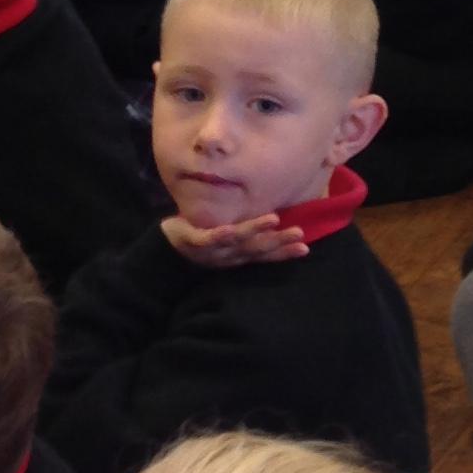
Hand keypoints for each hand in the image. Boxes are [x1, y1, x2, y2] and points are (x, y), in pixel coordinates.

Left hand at [163, 211, 308, 267]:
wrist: (167, 248)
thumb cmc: (205, 240)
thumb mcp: (228, 239)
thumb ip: (249, 233)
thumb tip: (275, 216)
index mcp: (239, 255)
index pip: (265, 254)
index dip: (284, 252)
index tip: (306, 247)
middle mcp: (230, 255)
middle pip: (257, 248)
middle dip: (279, 242)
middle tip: (299, 234)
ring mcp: (214, 249)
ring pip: (237, 241)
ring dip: (255, 231)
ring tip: (274, 220)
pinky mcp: (196, 241)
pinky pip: (210, 238)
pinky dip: (221, 235)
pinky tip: (230, 230)